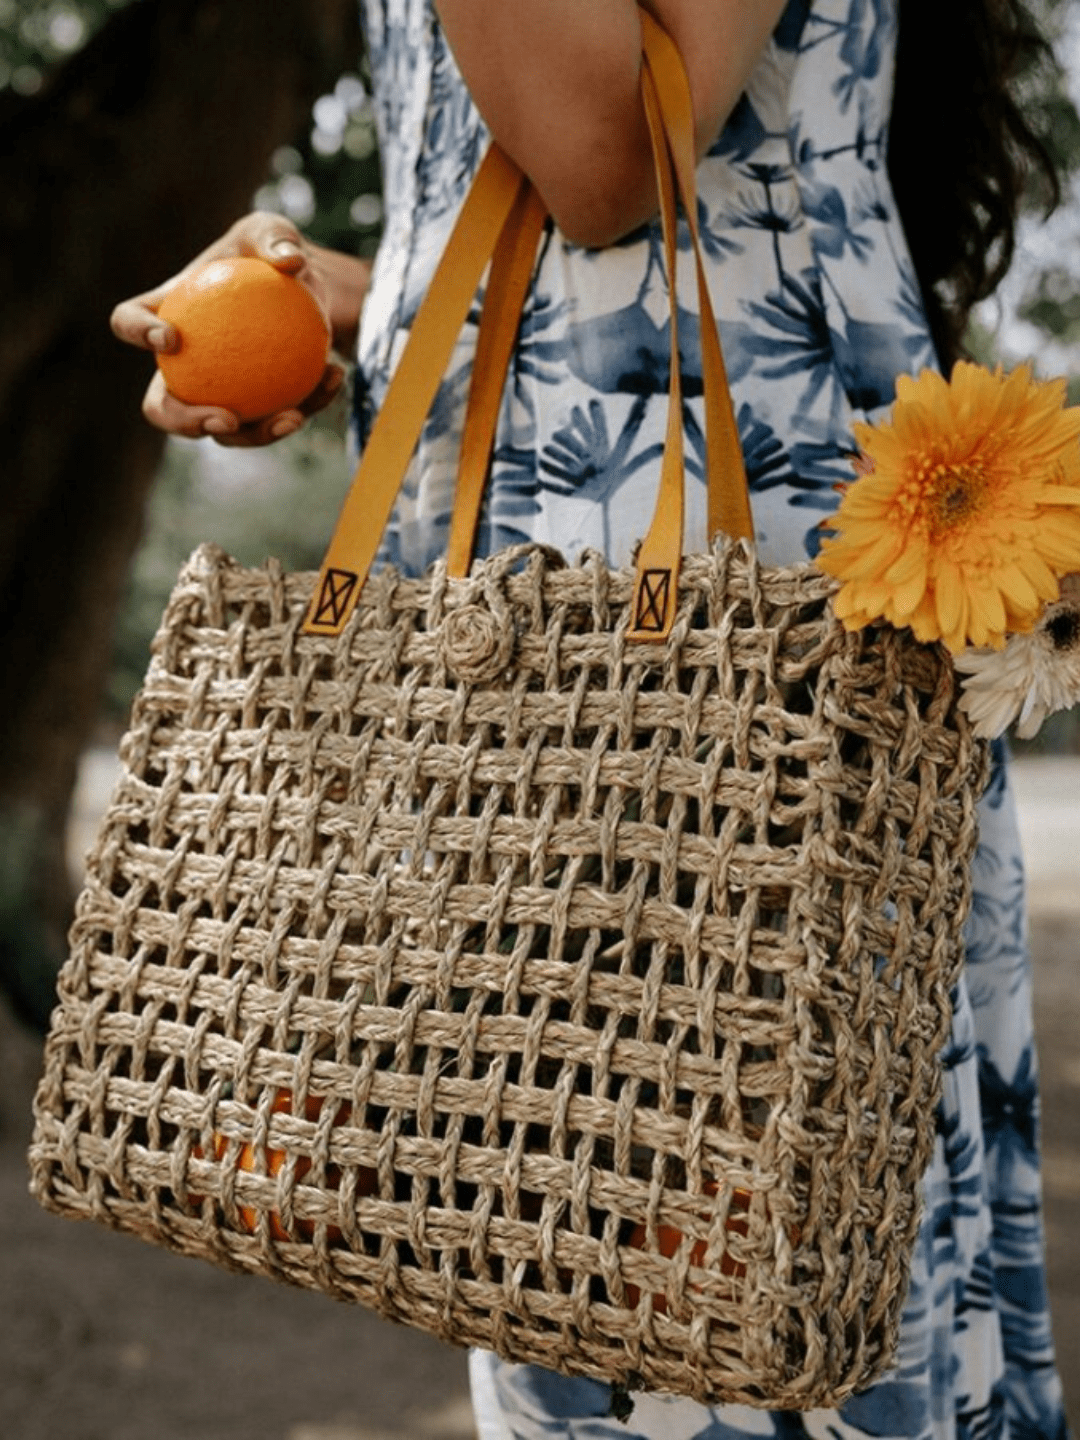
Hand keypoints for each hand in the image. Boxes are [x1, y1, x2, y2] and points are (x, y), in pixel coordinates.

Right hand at [110, 212, 367, 446]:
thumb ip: (275, 237)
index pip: (130, 321)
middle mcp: (183, 364)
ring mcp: (217, 392)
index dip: (137, 333)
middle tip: (226, 418)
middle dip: (184, 422)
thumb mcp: (273, 230)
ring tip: (293, 417)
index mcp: (166, 313)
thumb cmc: (272, 253)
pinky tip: (335, 378)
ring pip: (225, 430)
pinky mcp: (258, 408)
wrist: (305, 287)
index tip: (170, 338)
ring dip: (258, 434)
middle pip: (163, 406)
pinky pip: (277, 417)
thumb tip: (291, 261)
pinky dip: (309, 404)